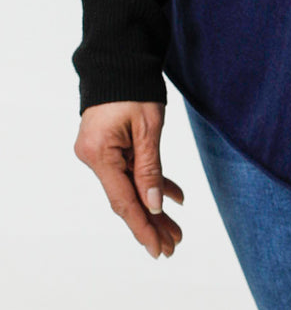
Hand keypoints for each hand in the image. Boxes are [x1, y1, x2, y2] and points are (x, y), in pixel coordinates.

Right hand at [74, 101, 183, 257]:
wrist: (119, 60)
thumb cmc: (134, 89)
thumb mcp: (148, 129)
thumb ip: (150, 169)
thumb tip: (154, 205)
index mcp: (100, 155)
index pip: (124, 202)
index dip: (143, 227)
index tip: (159, 249)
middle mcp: (95, 158)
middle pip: (127, 199)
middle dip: (152, 223)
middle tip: (174, 245)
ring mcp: (101, 153)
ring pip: (131, 188)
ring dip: (155, 207)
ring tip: (177, 230)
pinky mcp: (110, 147)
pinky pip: (132, 171)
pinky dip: (153, 183)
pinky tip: (174, 199)